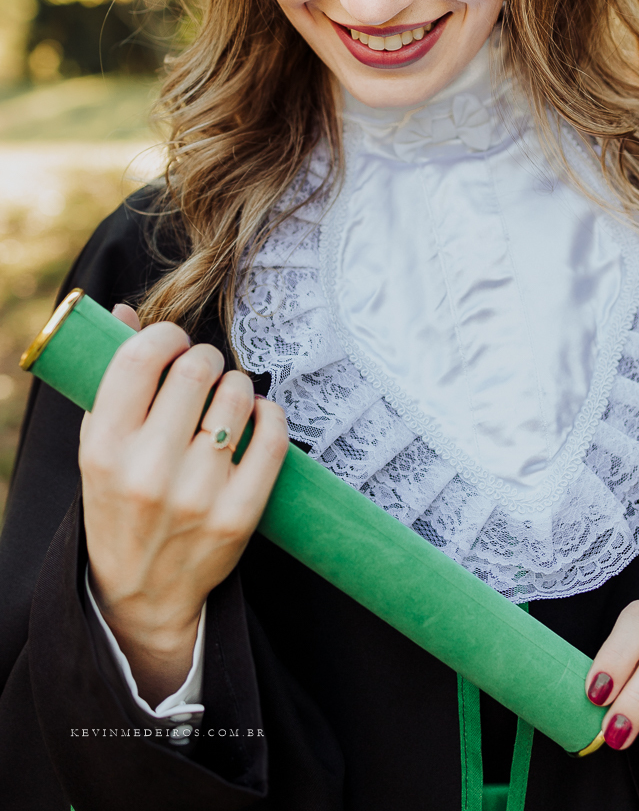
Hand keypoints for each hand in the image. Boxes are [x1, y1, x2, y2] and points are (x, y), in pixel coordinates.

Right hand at [79, 305, 288, 705]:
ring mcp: (197, 495)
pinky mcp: (239, 516)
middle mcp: (147, 471)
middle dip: (204, 357)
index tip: (173, 342)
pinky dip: (270, 414)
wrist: (142, 592)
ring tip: (227, 397)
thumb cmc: (119, 501)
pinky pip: (273, 438)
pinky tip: (257, 415)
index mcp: (103, 448)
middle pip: (194, 371)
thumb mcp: (98, 445)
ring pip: (237, 398)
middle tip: (203, 368)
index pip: (138, 359)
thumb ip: (111, 378)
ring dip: (237, 384)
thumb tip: (126, 312)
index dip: (164, 336)